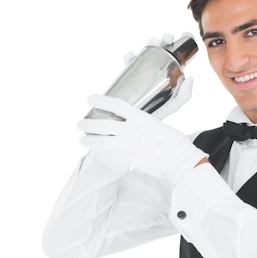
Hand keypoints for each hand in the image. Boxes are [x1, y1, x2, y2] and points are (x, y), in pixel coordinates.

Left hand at [77, 94, 206, 184]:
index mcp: (140, 117)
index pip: (116, 105)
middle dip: (88, 123)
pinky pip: (110, 155)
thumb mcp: (158, 122)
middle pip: (103, 124)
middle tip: (80, 123)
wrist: (177, 159)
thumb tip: (137, 115)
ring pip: (102, 142)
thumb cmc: (172, 140)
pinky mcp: (128, 159)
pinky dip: (101, 153)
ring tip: (82, 139)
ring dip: (89, 140)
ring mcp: (128, 145)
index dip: (101, 101)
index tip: (91, 98)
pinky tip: (96, 152)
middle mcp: (132, 130)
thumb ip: (145, 119)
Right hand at [123, 33, 194, 120]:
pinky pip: (130, 64)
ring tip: (153, 43)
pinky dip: (130, 57)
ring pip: (147, 53)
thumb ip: (184, 96)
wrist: (137, 125)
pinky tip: (131, 56)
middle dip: (164, 40)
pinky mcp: (129, 77)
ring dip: (150, 44)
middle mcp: (156, 70)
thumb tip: (190, 78)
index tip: (184, 34)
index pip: (176, 55)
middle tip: (167, 39)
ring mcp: (143, 73)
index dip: (180, 43)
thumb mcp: (173, 106)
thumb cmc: (157, 116)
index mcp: (169, 74)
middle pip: (162, 51)